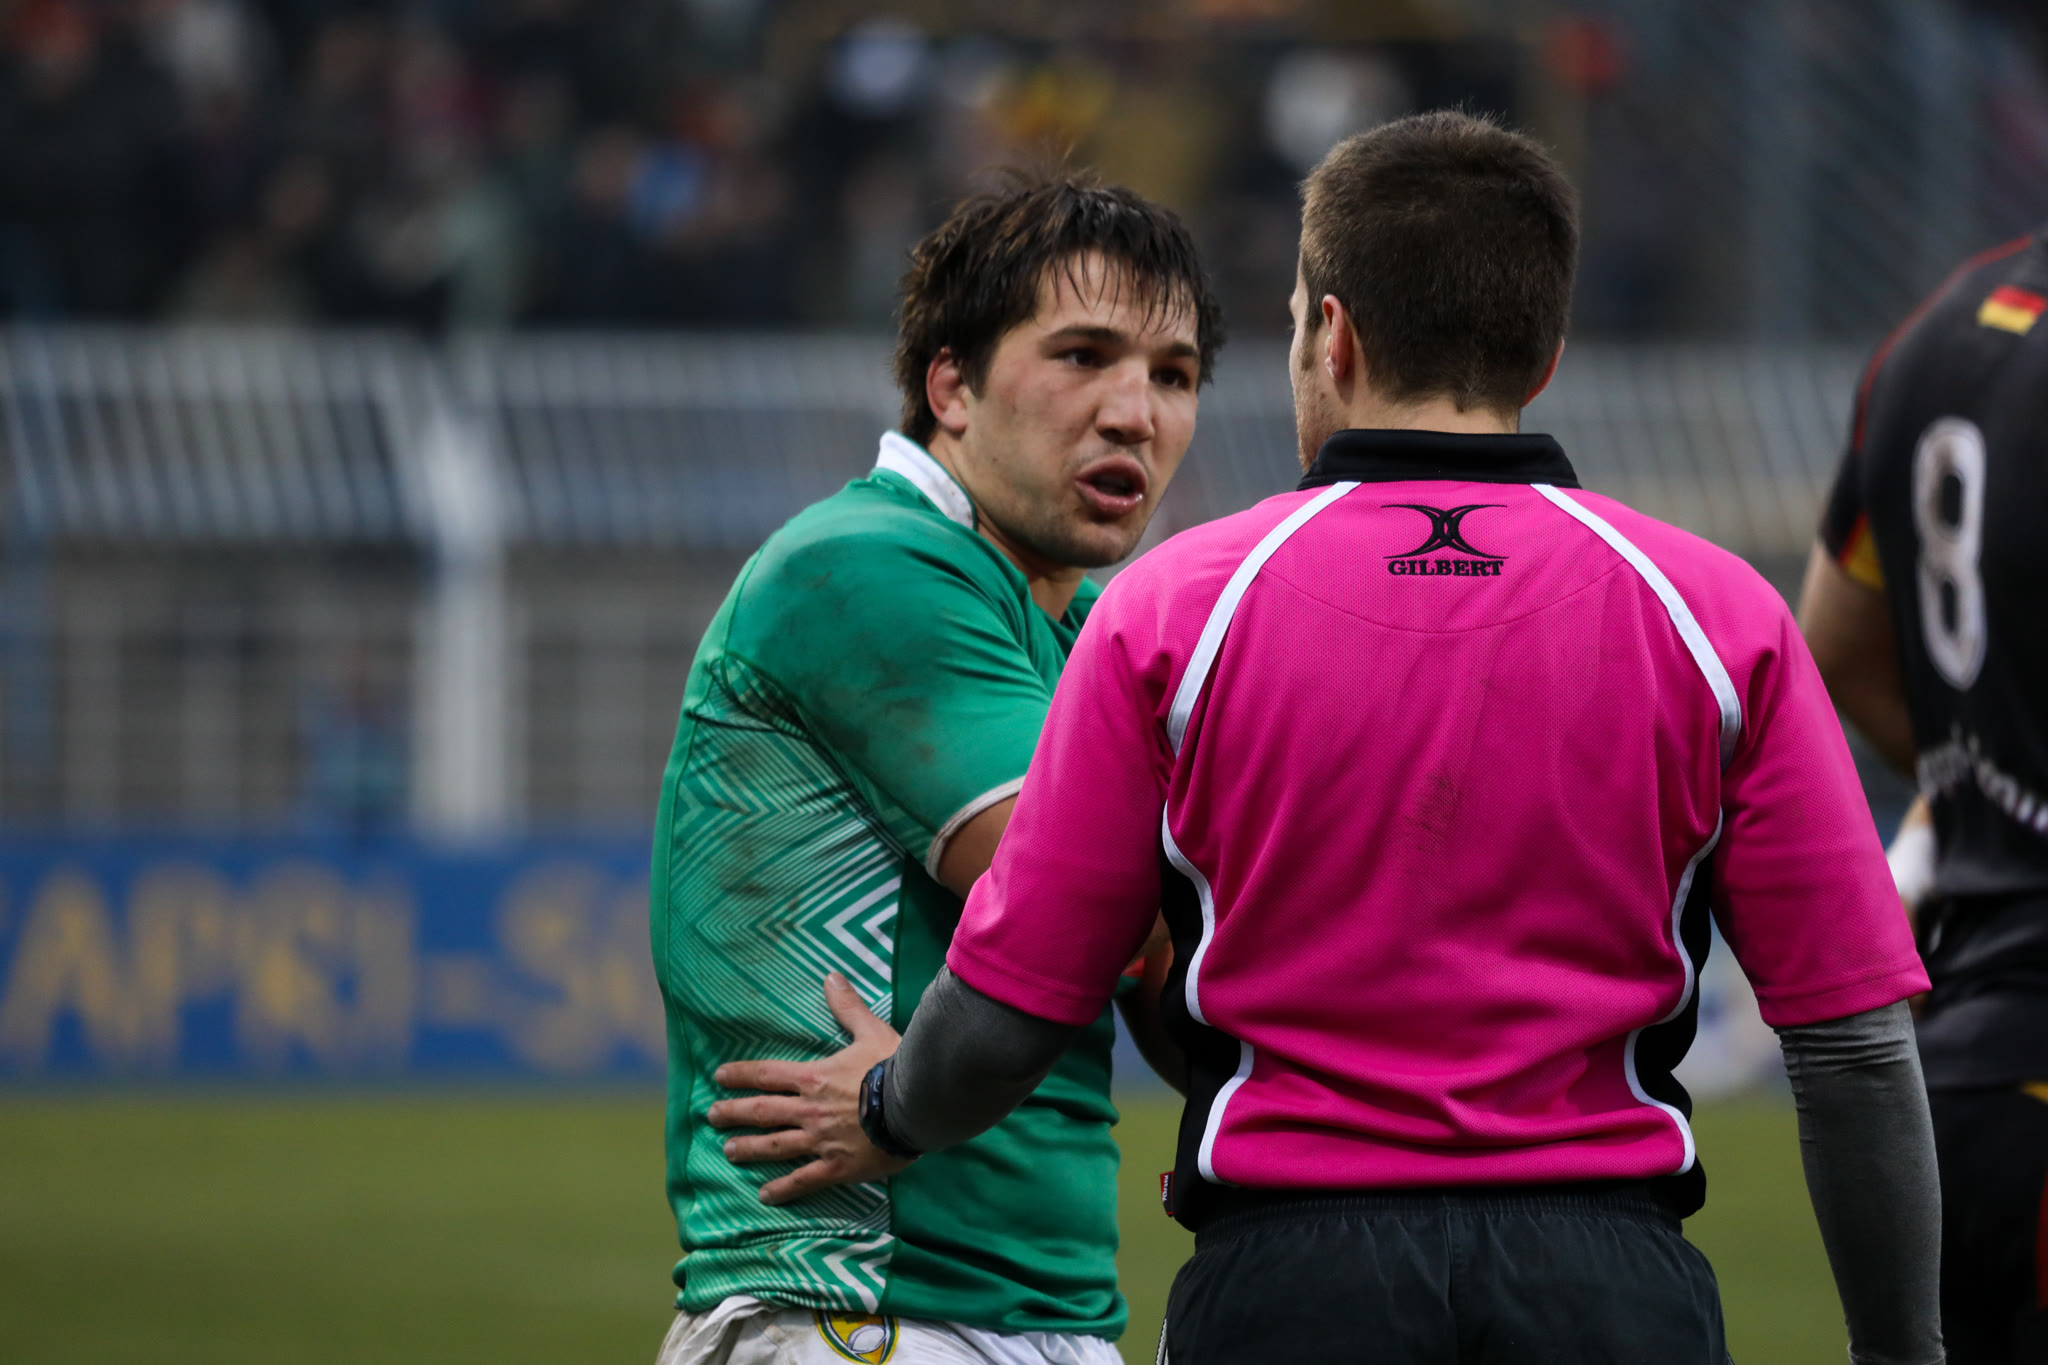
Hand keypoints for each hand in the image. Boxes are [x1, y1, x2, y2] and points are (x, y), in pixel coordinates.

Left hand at [706, 972, 909, 1204]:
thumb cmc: (895, 1067)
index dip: (741, 1074)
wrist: (917, 1107)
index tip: (718, 1077)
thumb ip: (847, 1007)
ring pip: (775, 1147)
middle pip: (763, 1111)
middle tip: (711, 1117)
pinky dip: (783, 1189)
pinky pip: (804, 1180)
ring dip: (749, 1148)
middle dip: (734, 1113)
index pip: (767, 1074)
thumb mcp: (871, 1031)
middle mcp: (809, 1111)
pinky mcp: (836, 1167)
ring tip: (728, 1151)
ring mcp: (820, 1141)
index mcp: (814, 1078)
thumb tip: (831, 975)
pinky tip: (765, 1195)